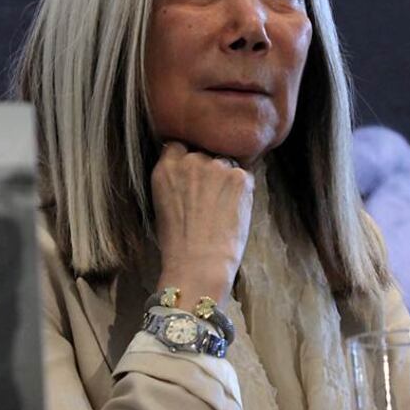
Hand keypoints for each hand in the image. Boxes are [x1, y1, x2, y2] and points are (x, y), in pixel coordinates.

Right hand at [151, 141, 253, 308]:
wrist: (199, 264)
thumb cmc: (179, 244)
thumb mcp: (163, 204)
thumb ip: (176, 180)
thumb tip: (192, 173)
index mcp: (166, 167)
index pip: (179, 146)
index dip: (188, 159)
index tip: (193, 175)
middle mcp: (190, 160)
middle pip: (205, 153)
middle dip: (209, 169)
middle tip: (211, 197)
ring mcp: (216, 166)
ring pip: (226, 163)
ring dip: (227, 178)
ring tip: (222, 207)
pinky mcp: (239, 176)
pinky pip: (245, 175)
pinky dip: (243, 190)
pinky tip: (234, 211)